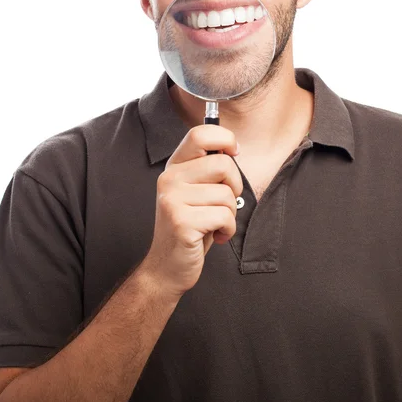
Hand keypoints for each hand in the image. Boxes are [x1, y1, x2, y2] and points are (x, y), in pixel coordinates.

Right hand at [139, 125, 241, 298]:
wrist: (167, 267)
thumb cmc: (190, 227)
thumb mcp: (196, 191)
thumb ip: (208, 169)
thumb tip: (232, 148)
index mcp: (175, 167)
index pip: (200, 134)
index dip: (225, 139)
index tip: (234, 153)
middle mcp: (170, 178)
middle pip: (223, 164)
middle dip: (235, 186)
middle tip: (223, 204)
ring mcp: (173, 200)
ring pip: (227, 194)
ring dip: (230, 214)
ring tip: (214, 223)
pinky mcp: (181, 222)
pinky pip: (224, 216)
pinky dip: (227, 230)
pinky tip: (214, 236)